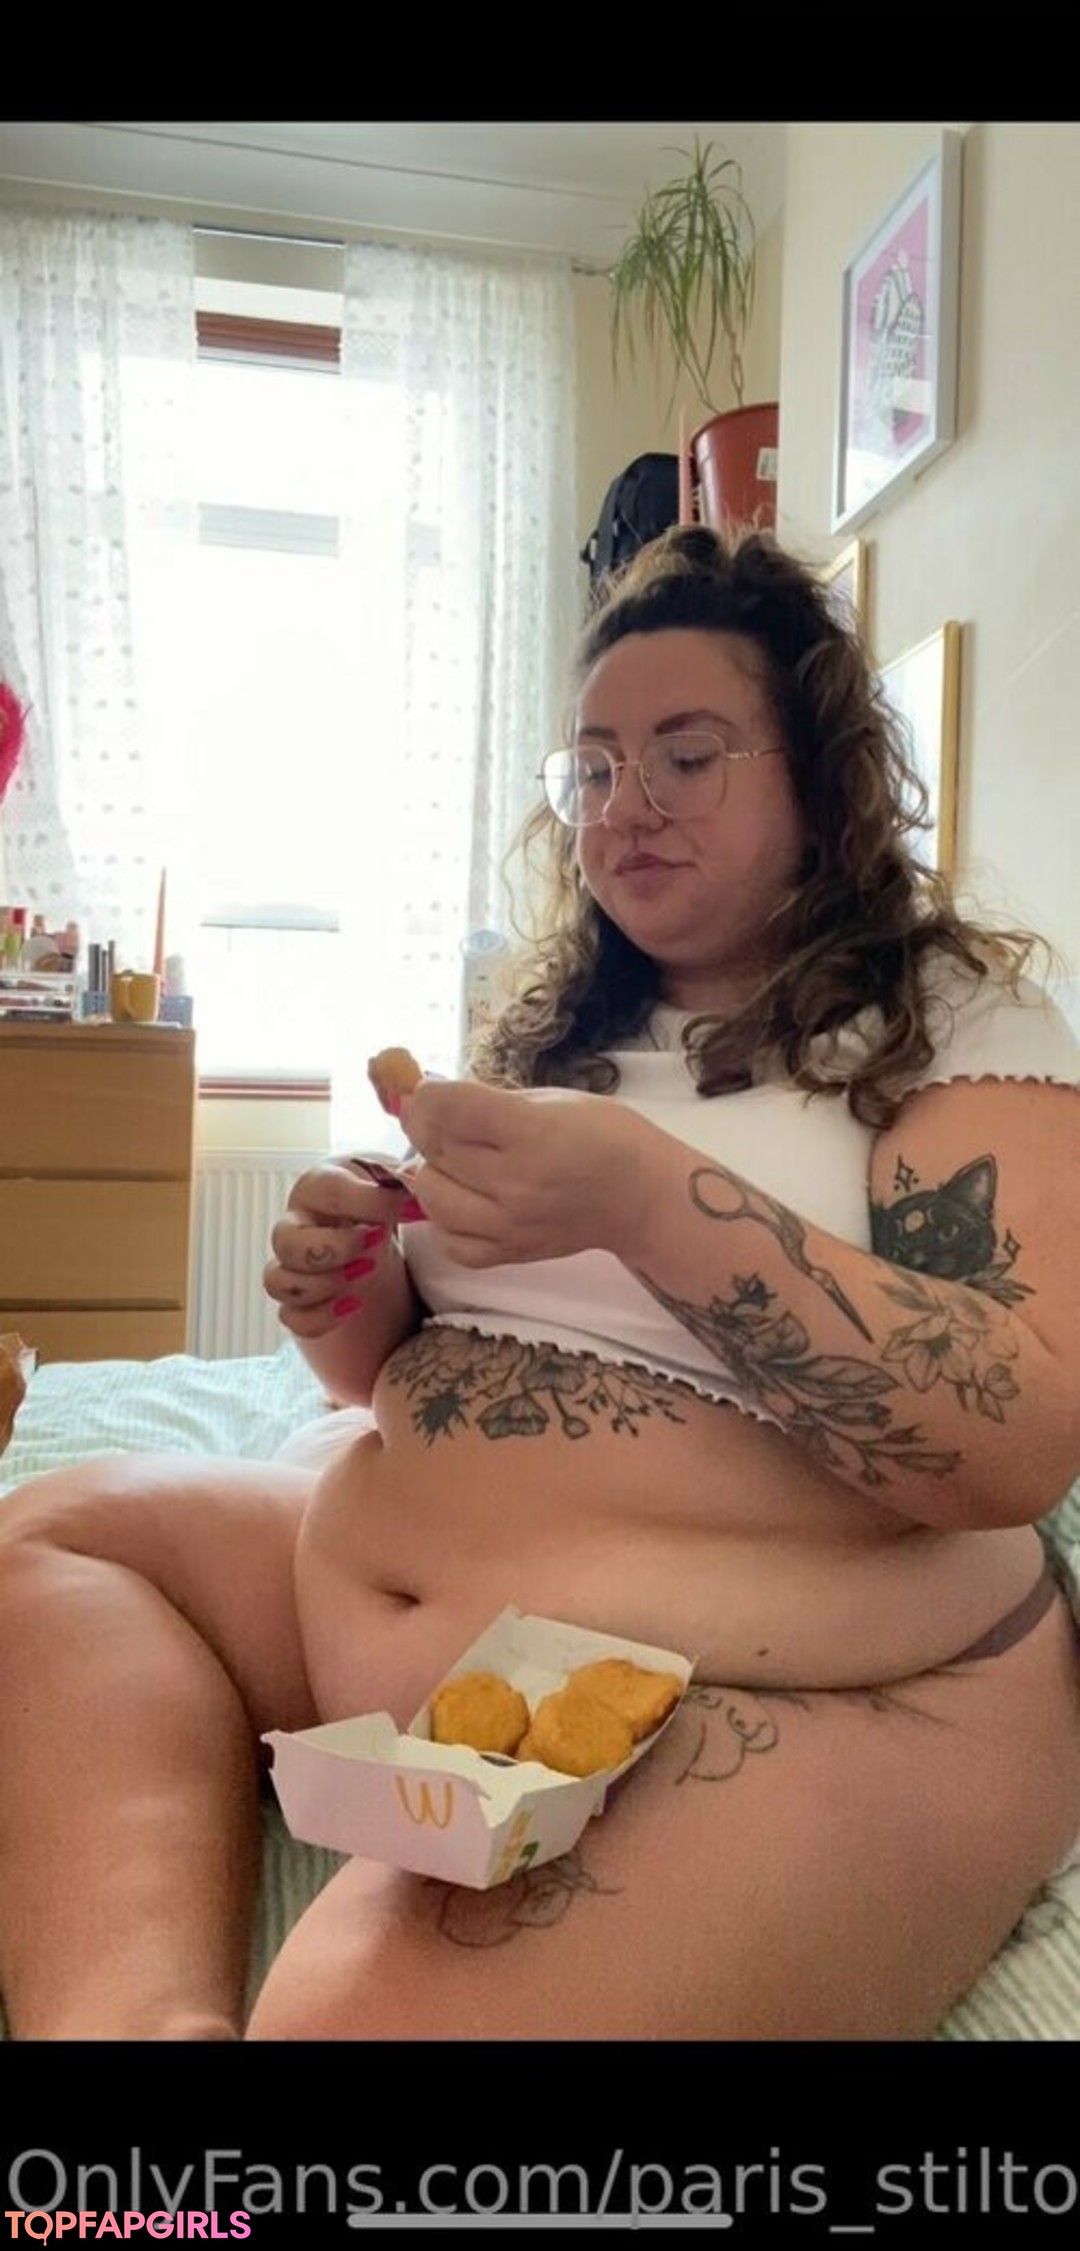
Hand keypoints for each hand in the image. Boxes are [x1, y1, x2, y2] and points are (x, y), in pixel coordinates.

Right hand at [263, 1157, 408, 1338]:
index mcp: (318, 1187)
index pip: (329, 1191)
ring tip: (368, 1272)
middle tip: (376, 1243)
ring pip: (277, 1282)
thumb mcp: (392, 1180)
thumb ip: (404, 1179)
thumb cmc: (375, 1198)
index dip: (372, 1202)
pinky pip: (292, 1318)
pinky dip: (321, 1317)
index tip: (414, 1211)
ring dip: (324, 1284)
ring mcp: (291, 1265)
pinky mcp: (299, 1301)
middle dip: (333, 1248)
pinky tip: (355, 1306)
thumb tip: (418, 1176)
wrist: (368, 1228)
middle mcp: (295, 1225)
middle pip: (285, 1241)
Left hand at [399, 1079, 654, 1267]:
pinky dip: (445, 1220)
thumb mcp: (551, 1099)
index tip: (429, 1091)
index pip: (448, 1109)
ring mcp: (510, 1225)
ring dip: (433, 1173)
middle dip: (428, 1129)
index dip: (425, 1096)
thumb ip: (488, 1100)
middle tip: (448, 1123)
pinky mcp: (510, 1254)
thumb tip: (425, 1097)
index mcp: (532, 1133)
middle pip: (433, 1151)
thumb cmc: (603, 1135)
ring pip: (431, 1197)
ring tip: (456, 1163)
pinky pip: (449, 1242)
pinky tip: (463, 1201)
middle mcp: (516, 1183)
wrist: (642, 1198)